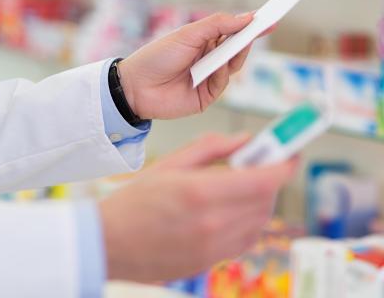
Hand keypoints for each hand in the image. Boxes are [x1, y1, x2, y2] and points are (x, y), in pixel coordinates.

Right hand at [99, 134, 297, 282]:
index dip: (284, 164)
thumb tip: (246, 140)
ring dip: (262, 198)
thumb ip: (213, 147)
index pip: (263, 179)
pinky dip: (251, 219)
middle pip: (266, 199)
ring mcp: (213, 248)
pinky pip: (246, 239)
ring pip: (260, 220)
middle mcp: (212, 223)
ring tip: (245, 183)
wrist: (109, 241)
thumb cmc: (136, 199)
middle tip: (264, 162)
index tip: (291, 152)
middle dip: (272, 177)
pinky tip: (234, 207)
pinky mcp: (209, 262)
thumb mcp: (172, 162)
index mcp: (201, 192)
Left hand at [118, 12, 256, 119]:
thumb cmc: (158, 56)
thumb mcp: (188, 34)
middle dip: (248, 39)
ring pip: (233, 67)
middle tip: (263, 27)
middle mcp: (208, 60)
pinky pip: (222, 84)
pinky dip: (221, 74)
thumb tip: (246, 17)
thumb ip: (218, 25)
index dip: (249, 26)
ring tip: (237, 45)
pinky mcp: (206, 97)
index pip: (232, 33)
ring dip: (235, 56)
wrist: (137, 86)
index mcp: (203, 42)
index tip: (268, 18)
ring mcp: (208, 79)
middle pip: (236, 50)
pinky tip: (215, 69)